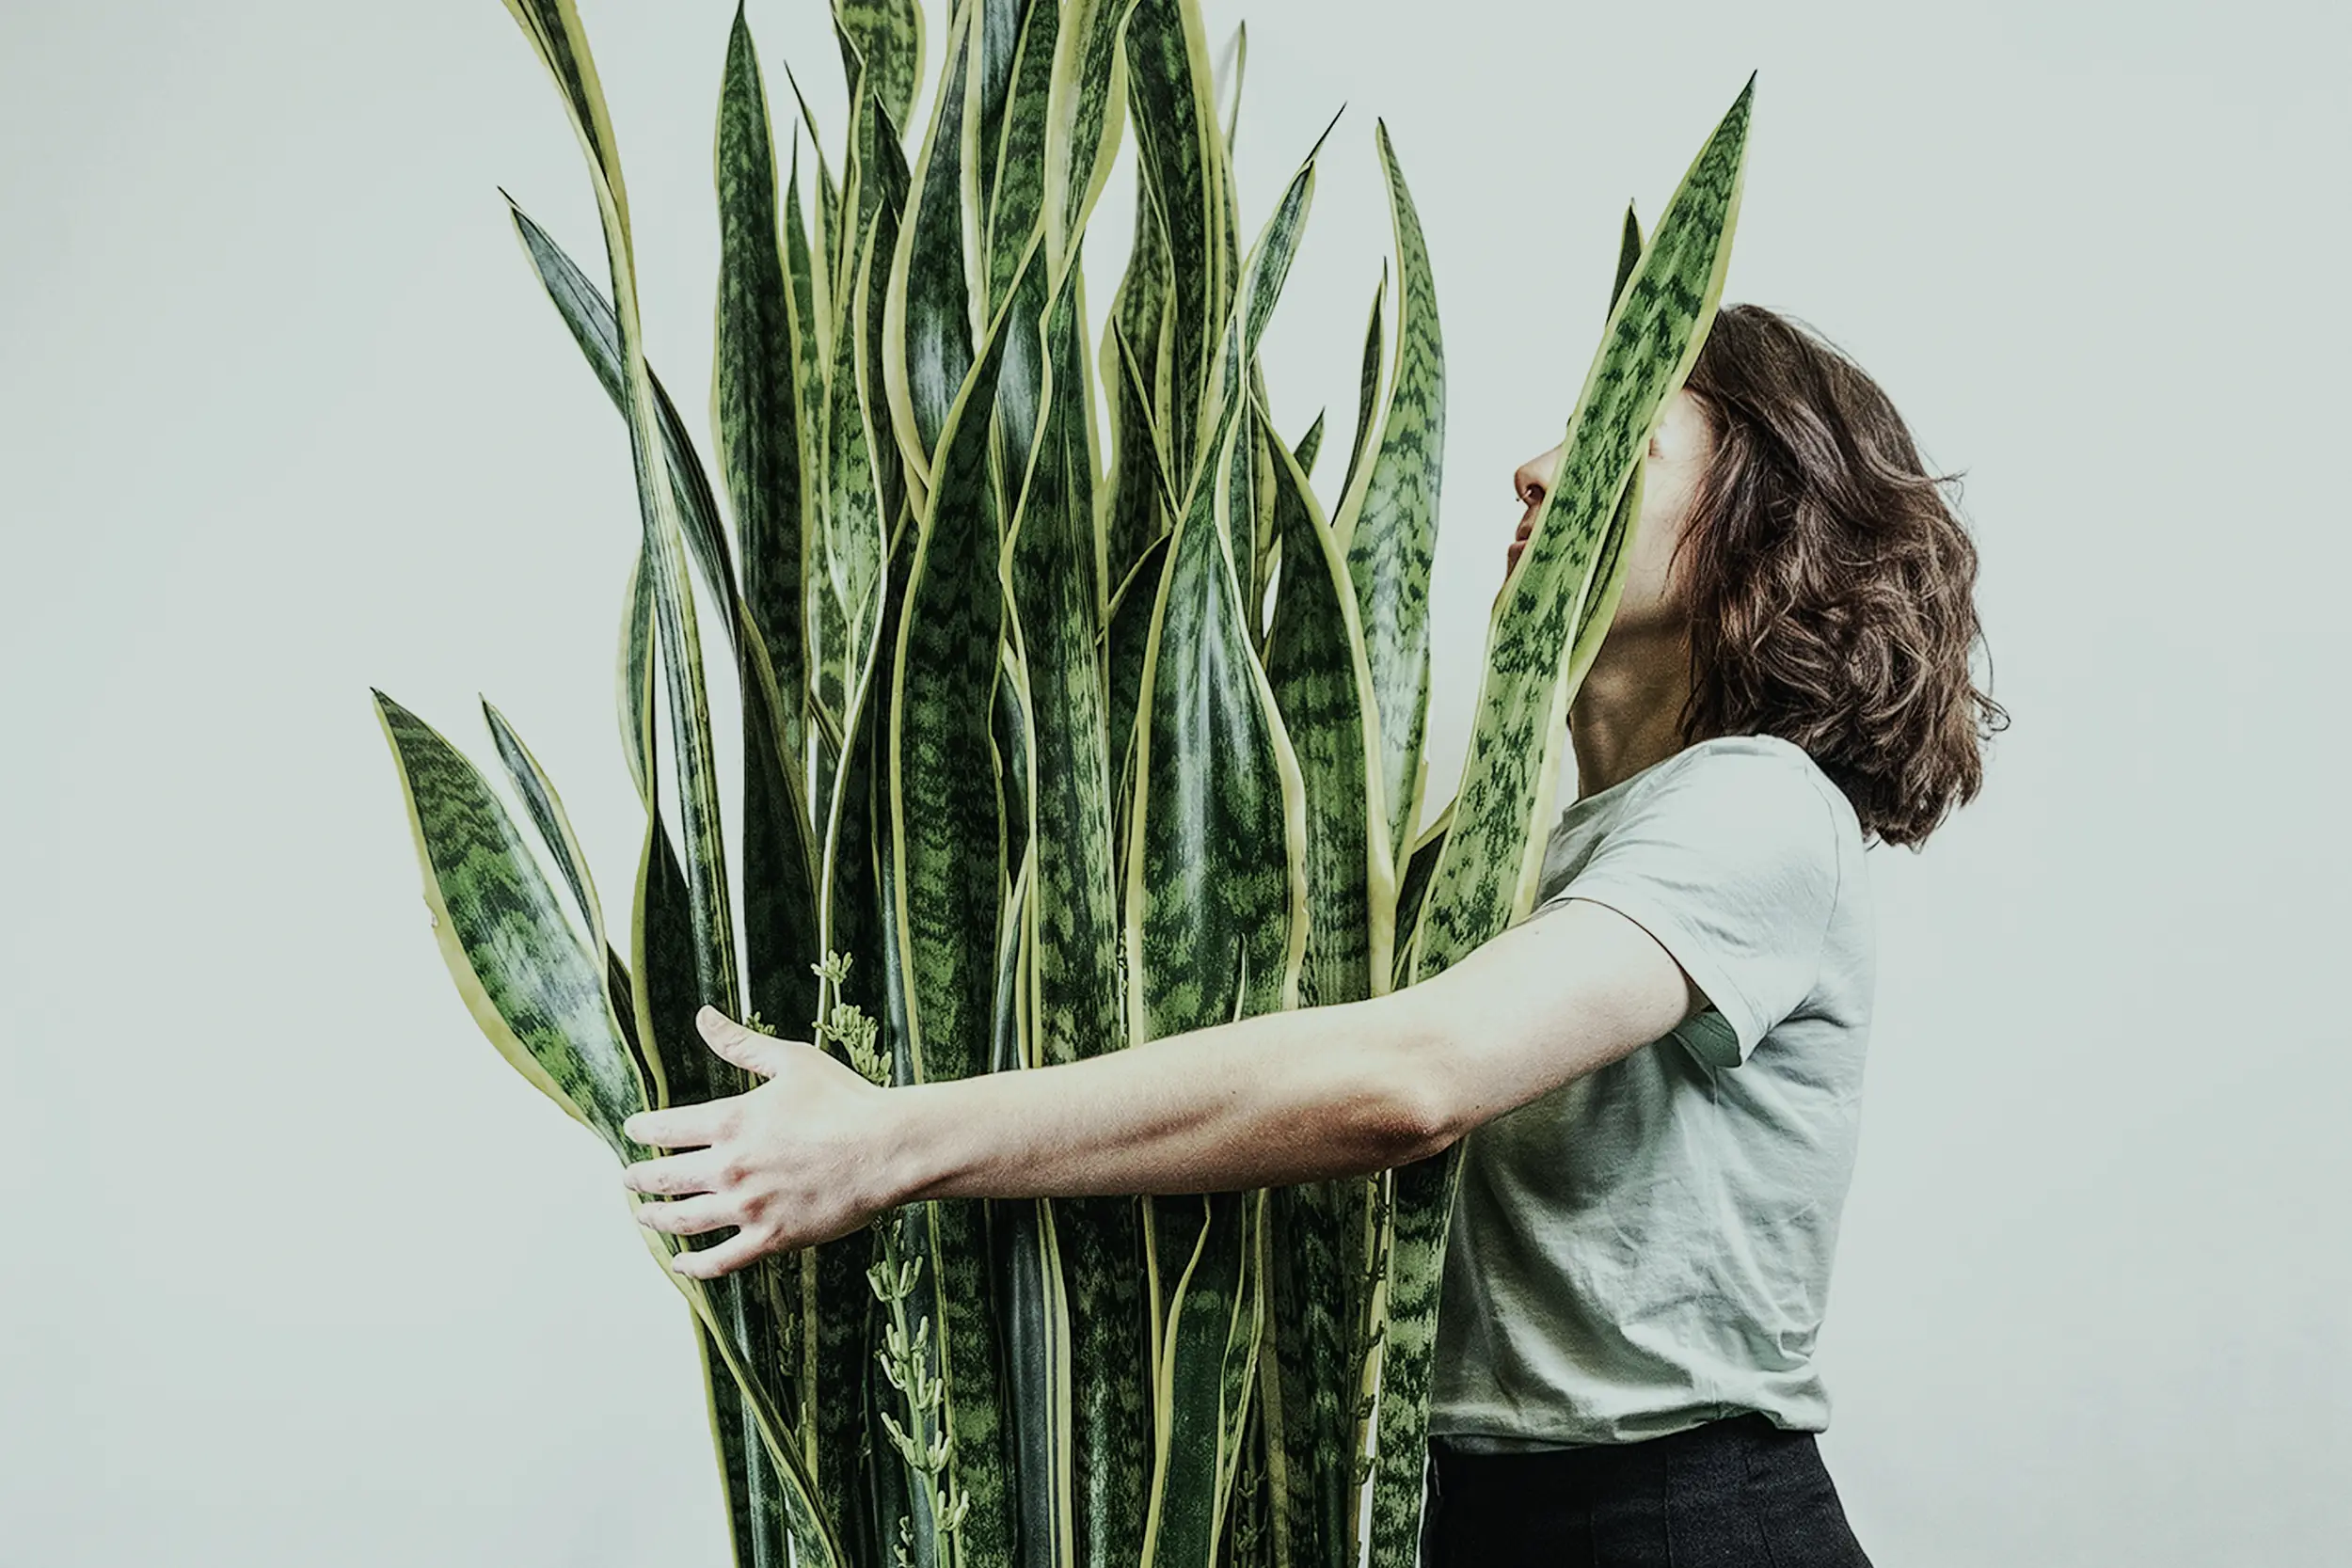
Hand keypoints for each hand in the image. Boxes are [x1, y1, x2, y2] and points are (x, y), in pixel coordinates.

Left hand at [620, 1005, 897, 1278]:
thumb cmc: (845, 1100)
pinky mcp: (771, 1238)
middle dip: (638, 1178)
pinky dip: (693, 1266)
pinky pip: (720, 1261)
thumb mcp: (791, 1061)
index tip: (633, 1131)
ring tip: (642, 1216)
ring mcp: (748, 1207)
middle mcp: (730, 1167)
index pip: (666, 1129)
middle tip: (628, 1179)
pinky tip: (680, 1263)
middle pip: (664, 1178)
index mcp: (731, 1121)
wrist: (887, 1148)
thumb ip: (741, 1044)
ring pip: (683, 1221)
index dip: (642, 1130)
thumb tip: (704, 1017)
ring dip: (655, 1219)